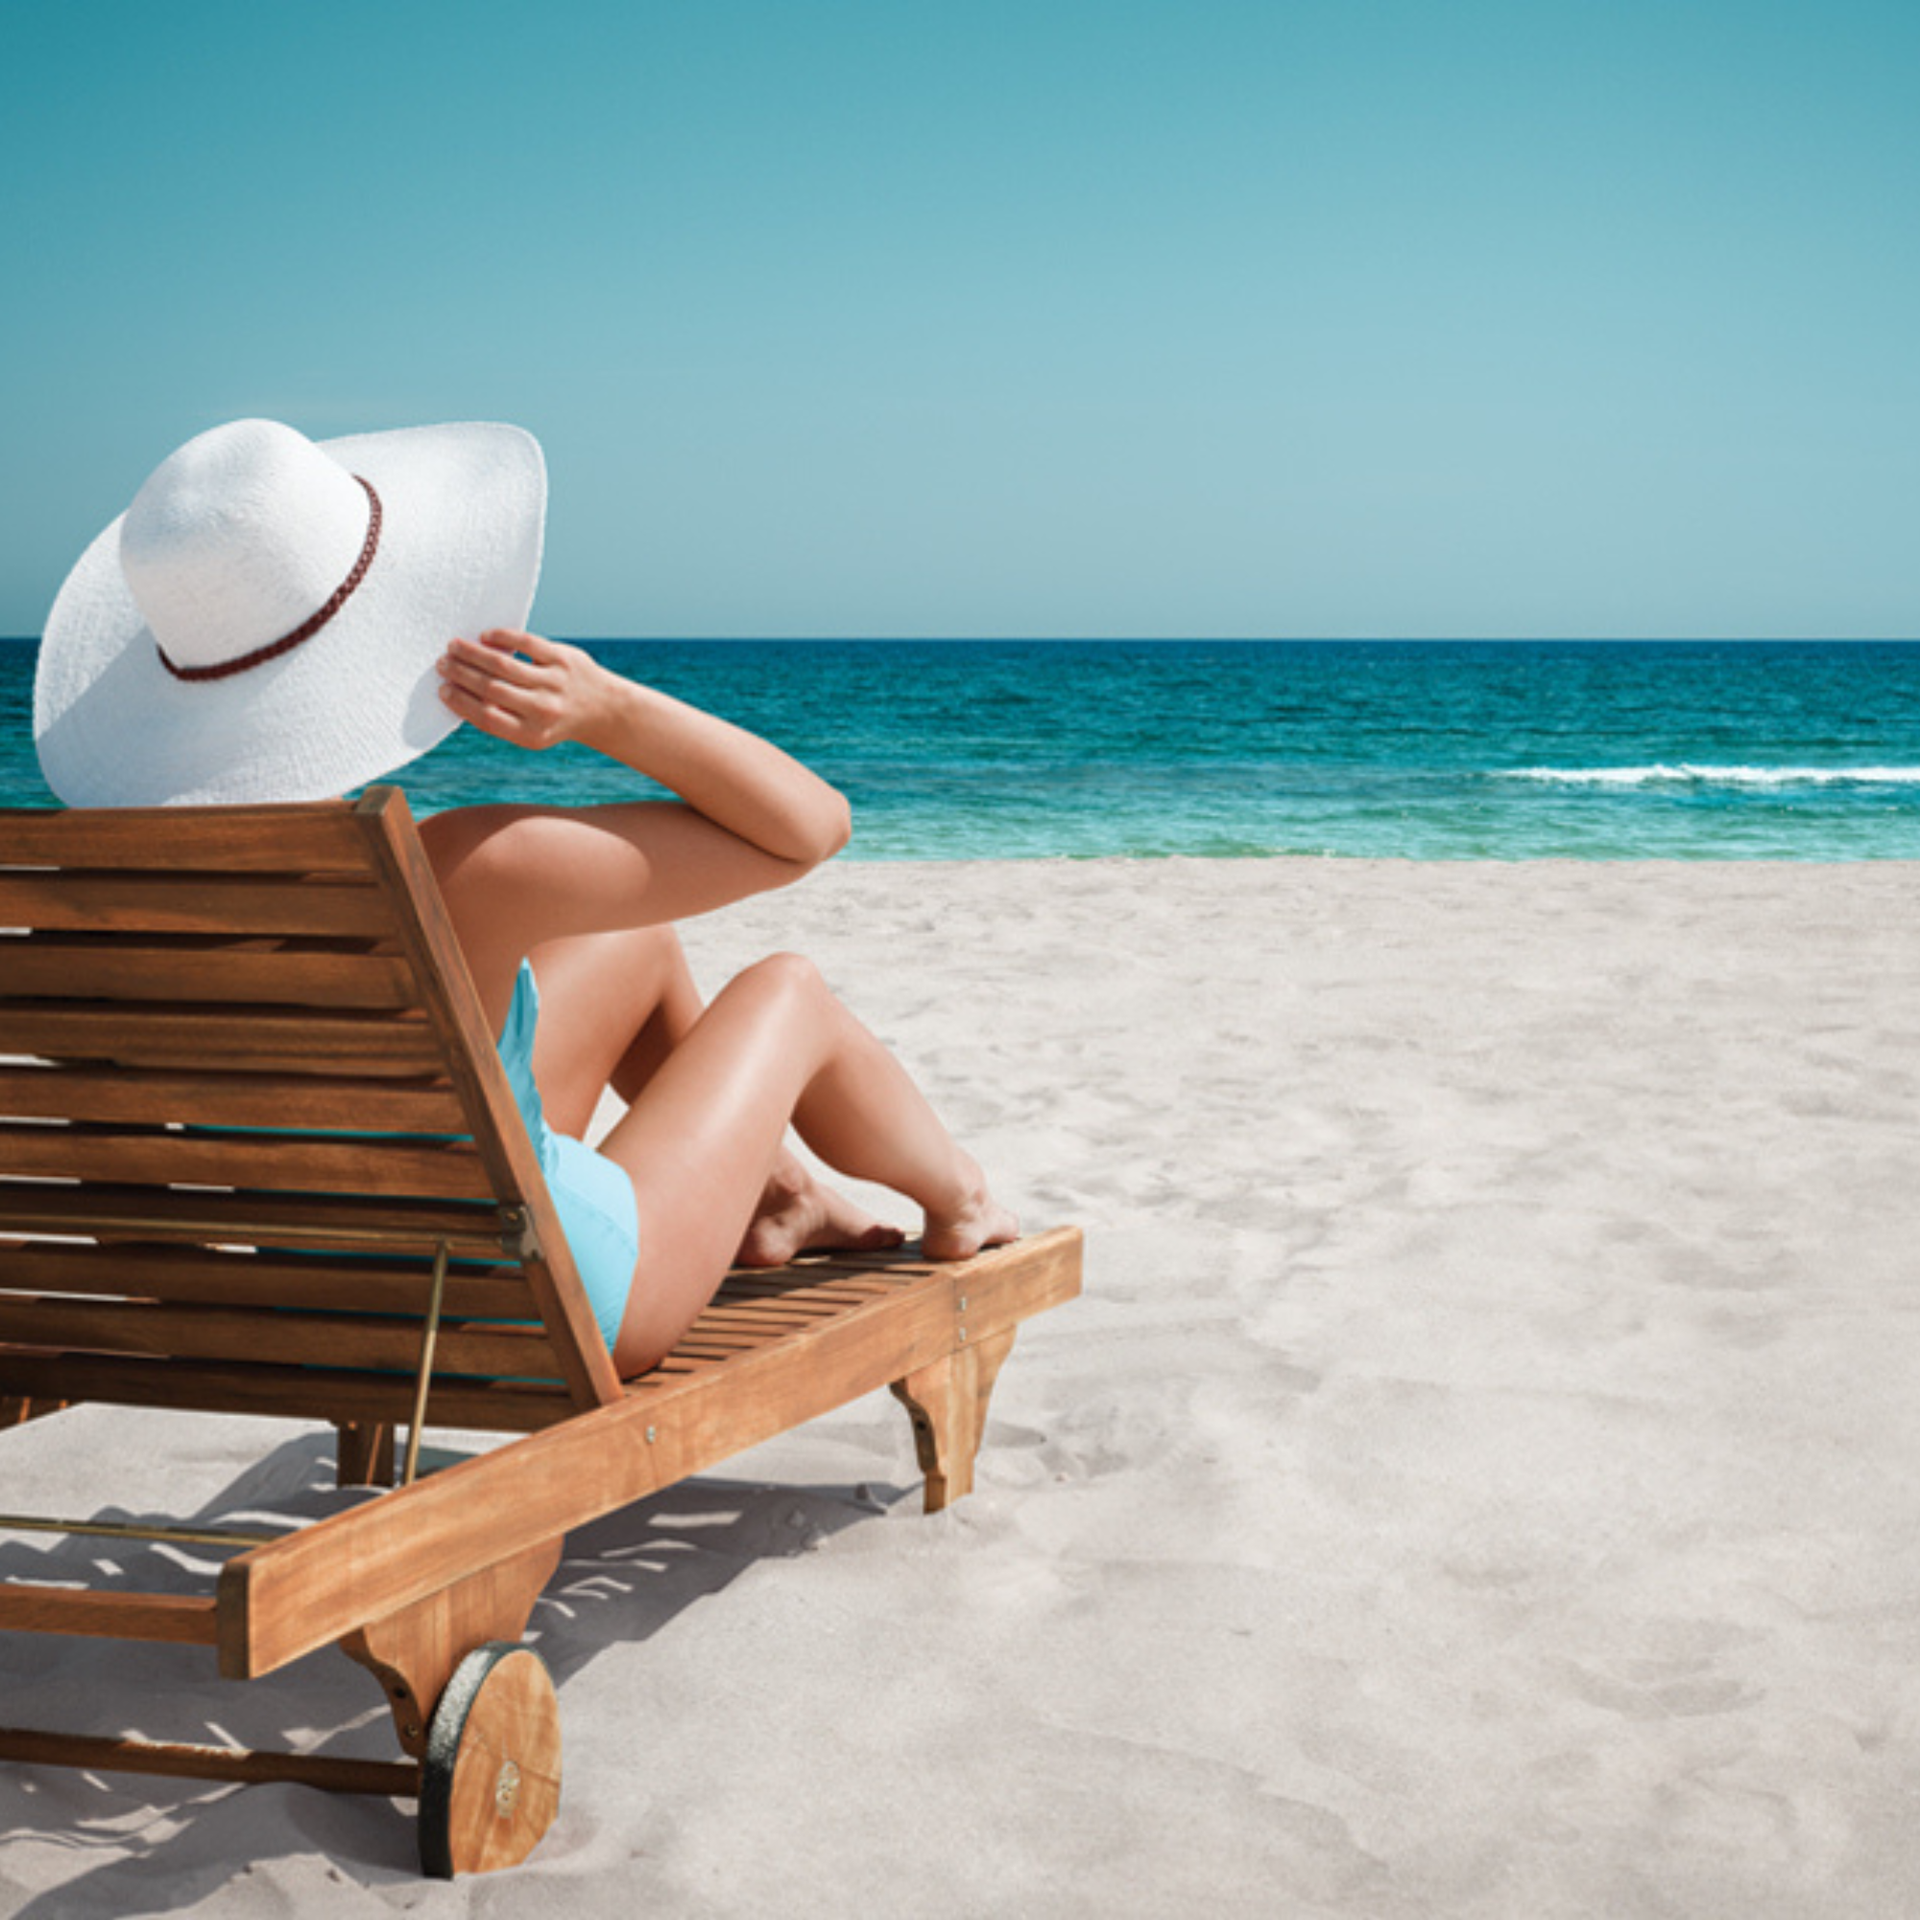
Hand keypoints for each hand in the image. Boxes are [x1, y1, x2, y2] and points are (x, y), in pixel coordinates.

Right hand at [436, 630, 612, 749]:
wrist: (603, 709)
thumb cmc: (555, 719)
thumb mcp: (531, 731)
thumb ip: (501, 717)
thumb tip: (459, 691)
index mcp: (531, 734)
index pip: (485, 716)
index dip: (460, 701)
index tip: (443, 688)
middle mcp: (543, 710)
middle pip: (490, 688)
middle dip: (460, 674)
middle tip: (443, 663)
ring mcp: (554, 682)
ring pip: (503, 664)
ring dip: (473, 653)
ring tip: (455, 647)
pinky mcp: (564, 658)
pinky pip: (526, 643)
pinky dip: (502, 637)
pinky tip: (487, 637)